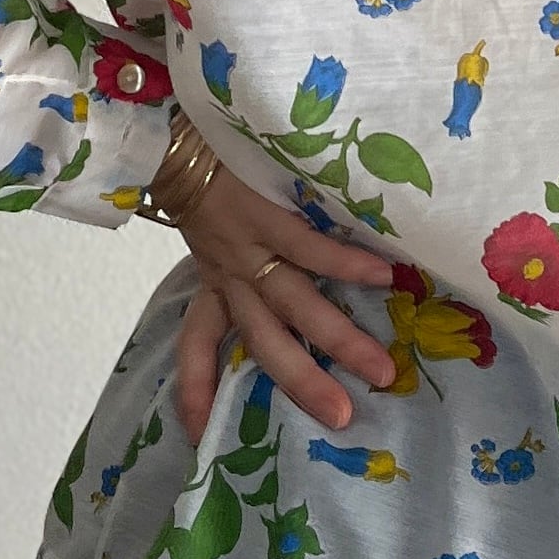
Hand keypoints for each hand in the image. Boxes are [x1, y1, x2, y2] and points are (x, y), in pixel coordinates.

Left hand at [155, 118, 398, 441]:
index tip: (196, 434)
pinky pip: (309, 248)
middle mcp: (228, 272)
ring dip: (338, 339)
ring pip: (294, 304)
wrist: (173, 124)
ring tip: (381, 368)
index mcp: (212, 279)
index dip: (195, 389)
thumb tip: (283, 281)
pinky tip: (386, 277)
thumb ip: (236, 256)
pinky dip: (347, 264)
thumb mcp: (208, 227)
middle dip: (302, 382)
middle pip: (263, 341)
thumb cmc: (203, 172)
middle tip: (343, 418)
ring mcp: (246, 245)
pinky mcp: (263, 212)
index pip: (196, 345)